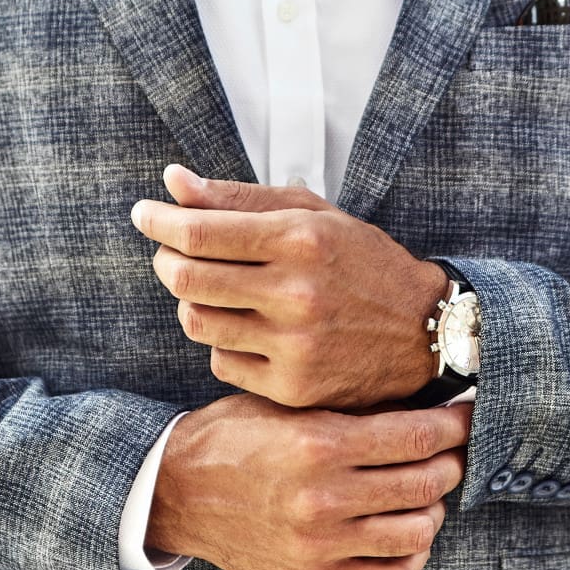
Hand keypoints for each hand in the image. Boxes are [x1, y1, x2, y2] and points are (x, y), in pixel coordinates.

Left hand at [130, 164, 450, 409]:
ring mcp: (294, 346)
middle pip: (186, 279)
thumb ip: (240, 198)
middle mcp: (296, 293)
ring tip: (214, 291)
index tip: (144, 213)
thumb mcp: (313, 215)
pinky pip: (221, 362)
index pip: (199, 233)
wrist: (425, 332)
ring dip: (191, 302)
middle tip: (171, 253)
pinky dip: (223, 343)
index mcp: (300, 240)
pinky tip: (247, 329)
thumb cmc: (363, 264)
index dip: (158, 221)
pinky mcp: (293, 387)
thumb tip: (173, 183)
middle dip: (166, 260)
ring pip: (197, 322)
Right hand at [145, 394, 471, 569]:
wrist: (173, 492)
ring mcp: (320, 544)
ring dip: (433, 509)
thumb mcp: (285, 405)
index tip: (467, 415)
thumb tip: (420, 403)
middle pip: (426, 483)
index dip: (454, 425)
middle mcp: (324, 498)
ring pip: (419, 532)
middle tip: (451, 451)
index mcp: (318, 445)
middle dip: (450, 463)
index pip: (417, 437)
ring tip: (425, 493)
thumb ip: (348, 409)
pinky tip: (404, 533)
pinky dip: (411, 556)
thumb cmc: (232, 437)